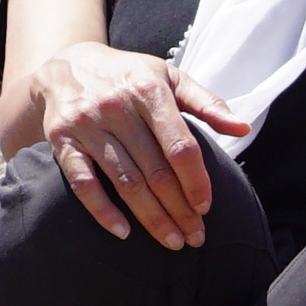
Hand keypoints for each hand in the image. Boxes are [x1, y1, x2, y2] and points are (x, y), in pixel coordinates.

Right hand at [36, 43, 249, 246]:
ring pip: (125, 182)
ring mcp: (88, 125)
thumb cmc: (128, 76)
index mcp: (149, 90)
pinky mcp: (63, 141)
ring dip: (151, 218)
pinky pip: (83, 183)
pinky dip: (103, 210)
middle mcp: (117, 107)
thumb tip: (243, 128)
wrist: (65, 64)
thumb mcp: (168, 77)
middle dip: (179, 209)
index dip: (196, 181)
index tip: (206, 207)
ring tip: (172, 241)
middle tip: (195, 237)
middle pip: (155, 171)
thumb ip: (207, 103)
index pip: (180, 146)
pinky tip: (124, 232)